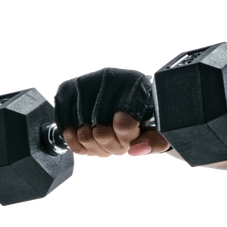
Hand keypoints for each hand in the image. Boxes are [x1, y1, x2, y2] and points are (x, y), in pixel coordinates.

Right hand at [53, 68, 169, 156]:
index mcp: (135, 83)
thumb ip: (156, 141)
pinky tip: (93, 140)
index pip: (123, 124)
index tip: (134, 139)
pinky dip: (79, 144)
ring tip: (110, 141)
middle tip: (122, 143)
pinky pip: (66, 131)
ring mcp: (83, 83)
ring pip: (81, 134)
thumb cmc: (148, 114)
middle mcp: (107, 77)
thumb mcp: (161, 128)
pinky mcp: (66, 93)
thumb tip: (137, 149)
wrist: (128, 100)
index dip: (128, 141)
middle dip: (114, 147)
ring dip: (97, 148)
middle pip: (100, 132)